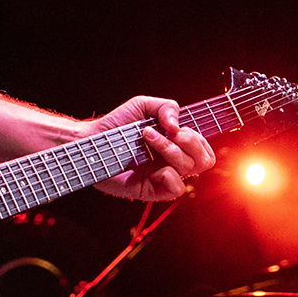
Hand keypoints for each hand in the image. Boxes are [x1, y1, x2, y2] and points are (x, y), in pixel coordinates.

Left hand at [86, 96, 215, 199]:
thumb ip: (166, 107)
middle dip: (192, 143)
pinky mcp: (152, 190)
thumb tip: (177, 126)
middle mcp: (172, 161)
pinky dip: (168, 174)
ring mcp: (163, 176)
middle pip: (205, 160)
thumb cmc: (116, 124)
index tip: (178, 128)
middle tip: (171, 133)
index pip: (205, 148)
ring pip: (189, 169)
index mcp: (175, 145)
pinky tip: (151, 168)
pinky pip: (176, 188)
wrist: (92, 141)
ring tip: (147, 138)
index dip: (199, 138)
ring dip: (170, 150)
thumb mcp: (143, 106)